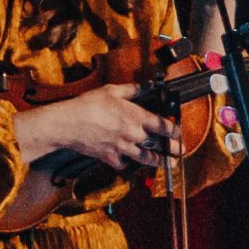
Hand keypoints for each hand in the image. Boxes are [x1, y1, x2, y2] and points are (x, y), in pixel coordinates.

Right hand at [15, 84, 182, 172]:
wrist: (68, 124)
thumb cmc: (88, 104)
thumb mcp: (112, 90)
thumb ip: (133, 89)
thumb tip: (147, 85)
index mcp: (136, 117)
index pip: (164, 126)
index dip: (175, 130)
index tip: (179, 133)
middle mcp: (133, 135)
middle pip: (158, 145)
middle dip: (172, 149)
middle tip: (180, 152)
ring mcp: (122, 148)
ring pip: (145, 157)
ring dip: (157, 160)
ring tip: (166, 163)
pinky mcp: (109, 157)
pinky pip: (122, 163)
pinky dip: (127, 163)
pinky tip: (129, 160)